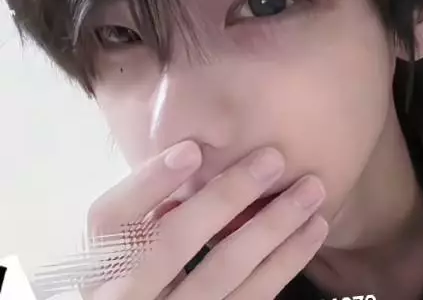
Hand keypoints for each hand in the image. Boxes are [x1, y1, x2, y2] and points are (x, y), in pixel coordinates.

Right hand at [83, 141, 327, 299]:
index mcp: (100, 261)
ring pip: (224, 270)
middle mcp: (126, 293)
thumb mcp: (125, 245)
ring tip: (311, 189)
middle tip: (273, 158)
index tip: (193, 150)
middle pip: (172, 242)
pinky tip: (311, 231)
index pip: (111, 217)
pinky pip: (254, 297)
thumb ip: (149, 212)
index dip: (151, 181)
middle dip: (225, 196)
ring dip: (273, 226)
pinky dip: (286, 261)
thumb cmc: (136, 274)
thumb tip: (195, 159)